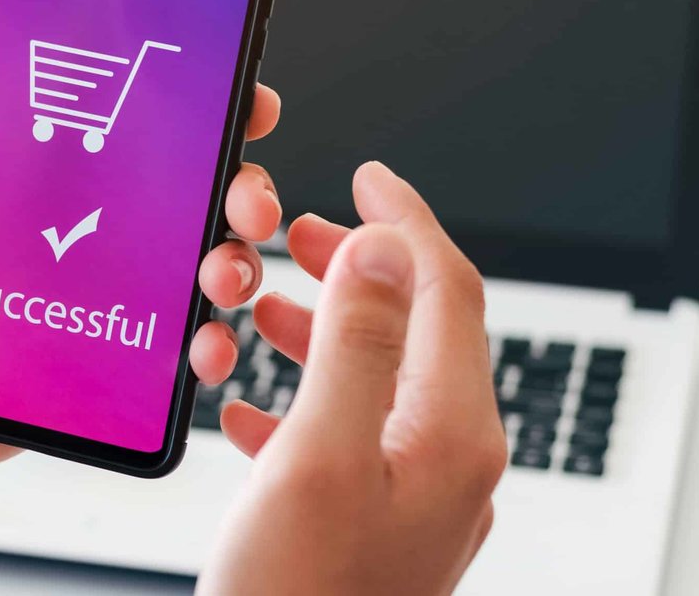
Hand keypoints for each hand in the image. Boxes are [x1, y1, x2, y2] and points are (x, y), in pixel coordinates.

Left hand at [0, 0, 284, 496]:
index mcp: (25, 155)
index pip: (125, 106)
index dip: (194, 91)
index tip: (236, 83)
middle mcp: (67, 216)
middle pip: (183, 184)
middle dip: (238, 179)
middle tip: (243, 194)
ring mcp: (85, 287)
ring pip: (191, 263)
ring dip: (234, 262)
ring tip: (222, 277)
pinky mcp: (90, 357)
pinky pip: (166, 348)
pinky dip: (205, 347)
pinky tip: (203, 349)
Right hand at [199, 162, 507, 594]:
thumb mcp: (319, 454)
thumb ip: (357, 345)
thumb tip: (385, 249)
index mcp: (451, 433)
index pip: (446, 291)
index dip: (405, 220)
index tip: (366, 174)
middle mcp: (449, 461)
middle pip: (418, 329)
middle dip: (357, 269)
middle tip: (296, 233)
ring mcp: (417, 496)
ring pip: (379, 379)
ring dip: (322, 330)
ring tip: (260, 307)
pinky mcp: (377, 524)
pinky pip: (350, 432)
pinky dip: (302, 398)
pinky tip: (246, 406)